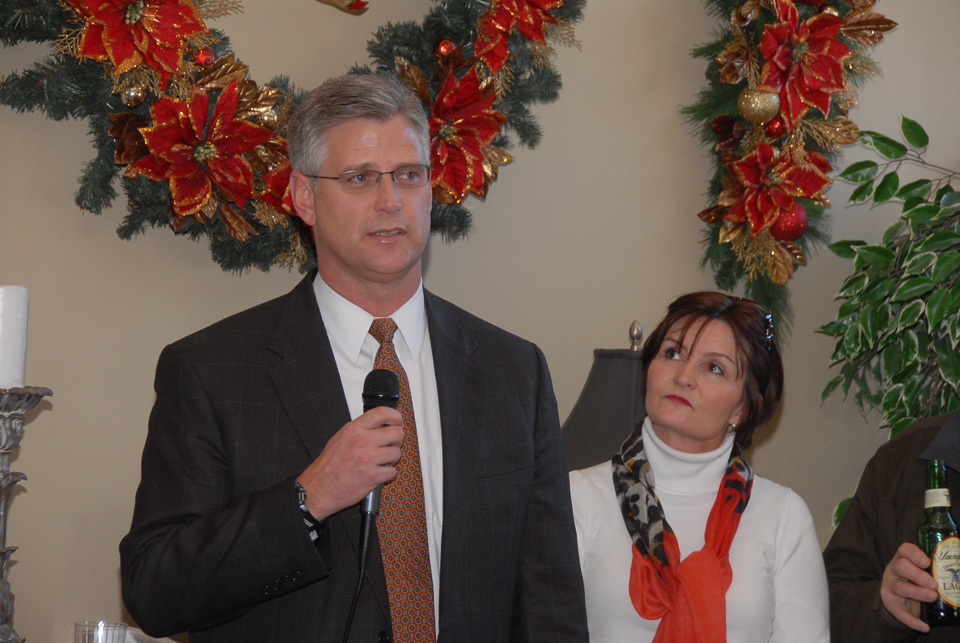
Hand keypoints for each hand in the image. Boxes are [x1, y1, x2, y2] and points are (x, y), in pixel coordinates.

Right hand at [295, 406, 403, 520]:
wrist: (318, 488)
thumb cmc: (328, 466)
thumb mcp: (339, 438)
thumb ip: (359, 430)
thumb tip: (378, 425)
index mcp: (353, 429)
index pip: (382, 413)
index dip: (396, 417)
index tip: (398, 422)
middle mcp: (361, 441)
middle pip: (396, 432)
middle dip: (397, 440)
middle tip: (392, 445)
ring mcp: (368, 458)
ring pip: (396, 453)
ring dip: (392, 459)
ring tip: (382, 461)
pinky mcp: (372, 476)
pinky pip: (392, 472)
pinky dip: (387, 474)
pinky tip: (378, 473)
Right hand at [880, 542, 938, 631]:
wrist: (895, 594)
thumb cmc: (913, 578)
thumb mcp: (918, 570)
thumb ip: (933, 569)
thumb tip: (958, 573)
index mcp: (902, 559)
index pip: (904, 550)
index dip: (914, 554)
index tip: (926, 562)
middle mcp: (893, 571)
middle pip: (900, 567)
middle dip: (918, 575)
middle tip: (934, 584)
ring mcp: (890, 587)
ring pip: (900, 587)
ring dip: (917, 593)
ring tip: (932, 597)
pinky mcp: (891, 603)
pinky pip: (900, 612)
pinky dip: (912, 620)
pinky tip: (924, 627)